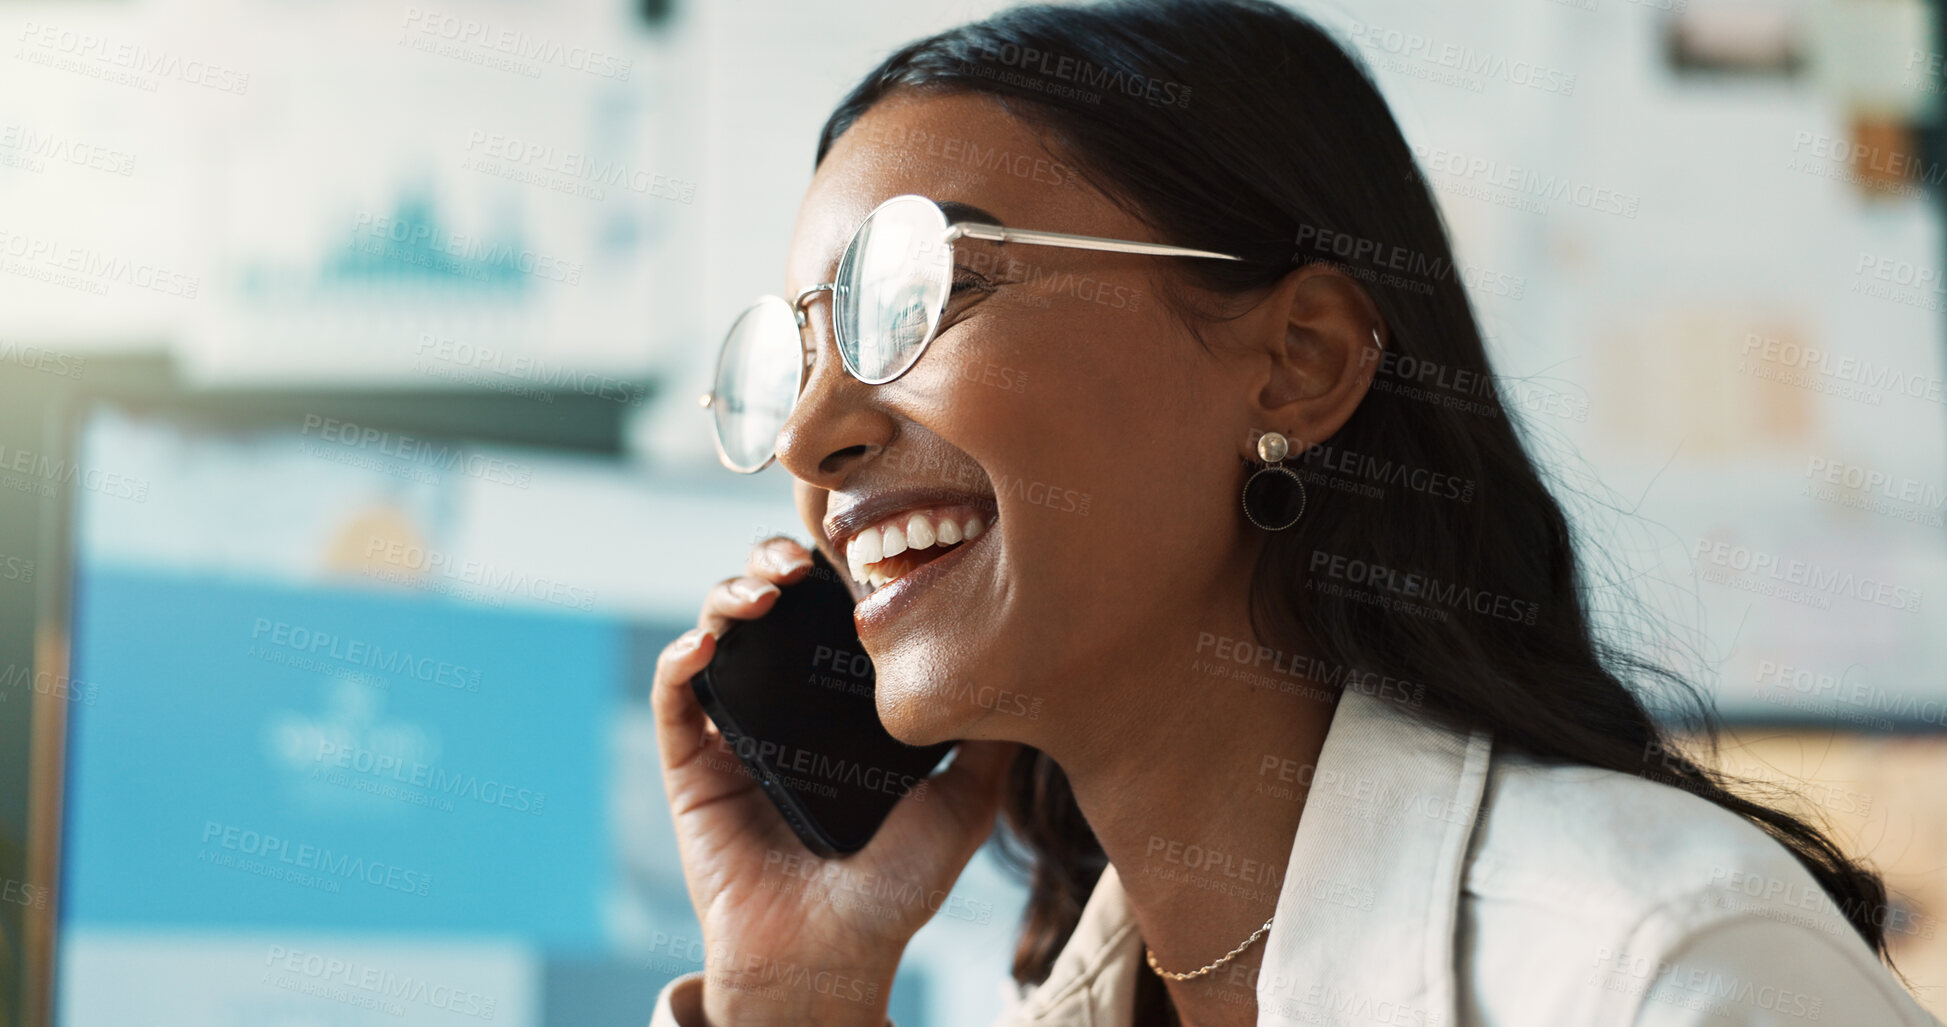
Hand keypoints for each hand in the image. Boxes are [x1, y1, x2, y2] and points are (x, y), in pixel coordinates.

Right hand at [652, 535, 1017, 1025]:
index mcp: (843, 708)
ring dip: (728, 594)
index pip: (831, 614)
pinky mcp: (691, 766)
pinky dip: (678, 659)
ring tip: (761, 595)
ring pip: (716, 633)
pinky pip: (674, 699)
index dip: (838, 571)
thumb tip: (1029, 672)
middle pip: (769, 606)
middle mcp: (788, 707)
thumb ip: (990, 745)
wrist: (830, 962)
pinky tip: (704, 645)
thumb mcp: (963, 808)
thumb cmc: (894, 894)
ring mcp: (736, 732)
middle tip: (798, 563)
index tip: (860, 549)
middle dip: (774, 564)